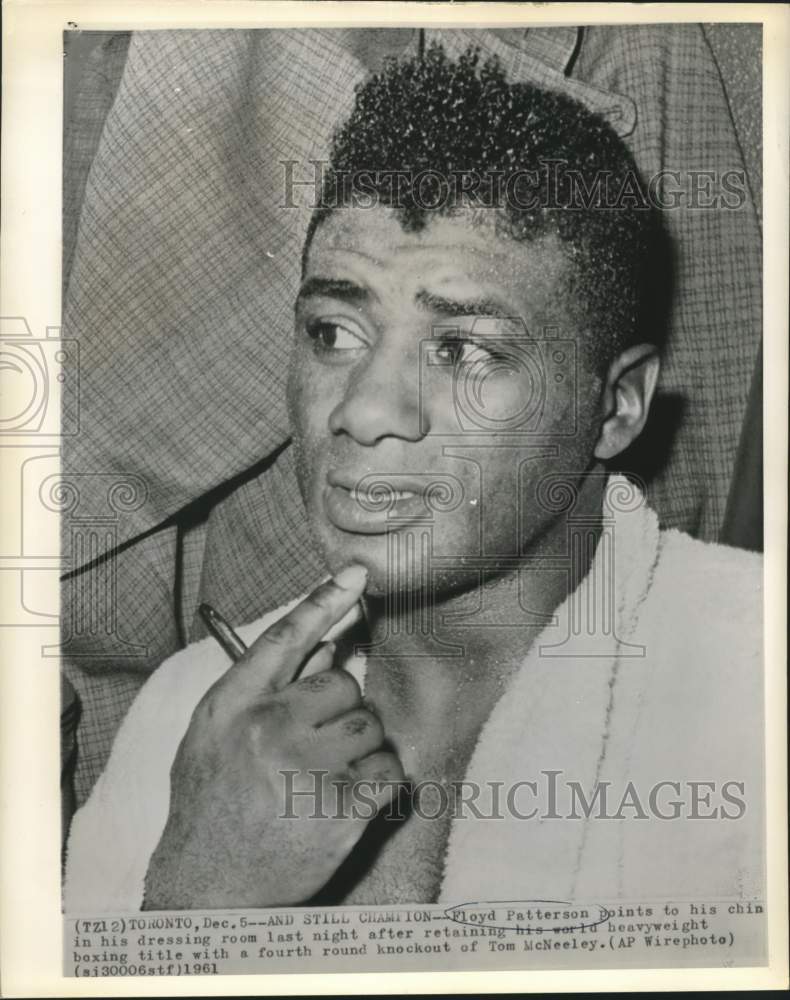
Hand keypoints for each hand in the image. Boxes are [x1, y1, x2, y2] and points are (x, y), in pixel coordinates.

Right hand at [143, 565, 402, 908]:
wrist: (207, 886)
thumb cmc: (211, 802)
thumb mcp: (216, 734)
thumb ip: (264, 686)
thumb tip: (325, 641)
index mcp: (234, 704)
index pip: (286, 637)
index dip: (324, 600)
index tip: (358, 573)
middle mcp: (269, 727)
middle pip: (344, 684)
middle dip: (339, 712)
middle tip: (313, 748)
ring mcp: (307, 767)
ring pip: (370, 726)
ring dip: (359, 749)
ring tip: (322, 780)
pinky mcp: (343, 808)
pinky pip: (390, 768)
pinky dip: (380, 782)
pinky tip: (349, 800)